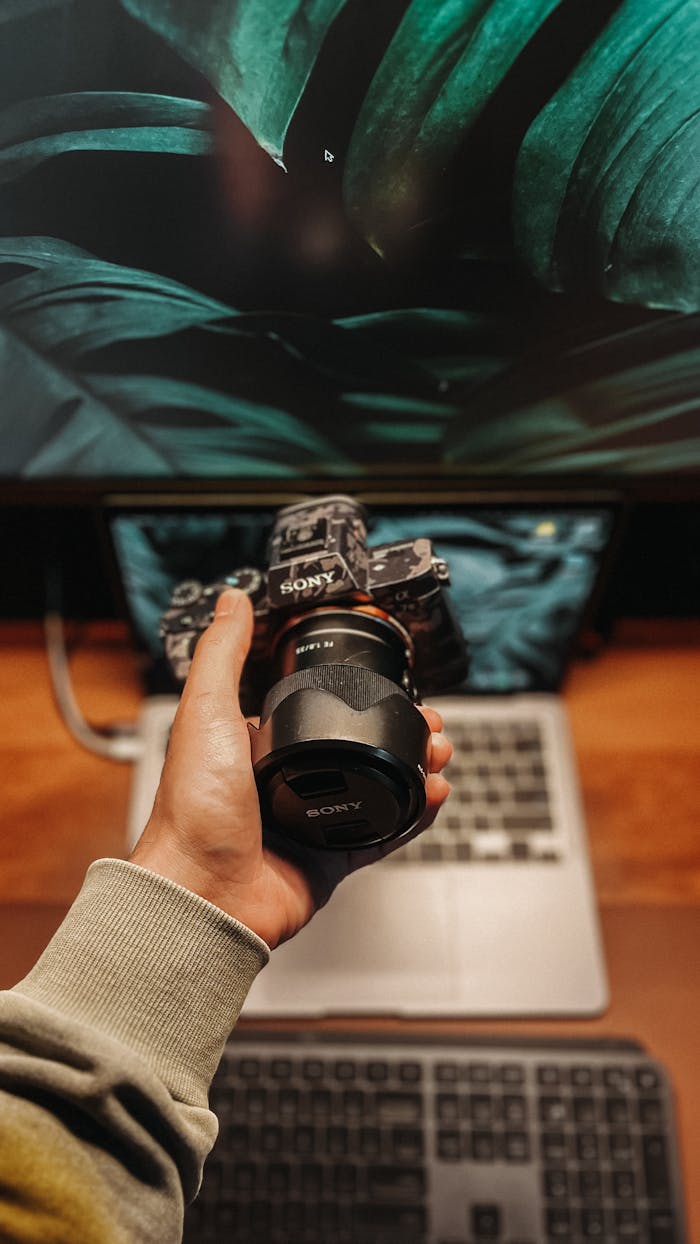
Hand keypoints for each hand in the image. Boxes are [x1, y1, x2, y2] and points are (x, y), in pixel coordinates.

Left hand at [130, 589, 451, 947]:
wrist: (203, 893)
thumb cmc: (192, 812)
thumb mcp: (205, 712)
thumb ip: (221, 654)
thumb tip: (231, 600)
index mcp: (253, 749)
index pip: (316, 713)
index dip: (357, 700)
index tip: (390, 687)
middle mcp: (284, 785)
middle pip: (357, 750)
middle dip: (400, 732)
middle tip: (430, 721)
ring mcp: (311, 823)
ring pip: (377, 789)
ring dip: (414, 768)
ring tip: (439, 751)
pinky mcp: (331, 861)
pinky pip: (384, 834)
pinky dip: (414, 816)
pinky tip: (432, 795)